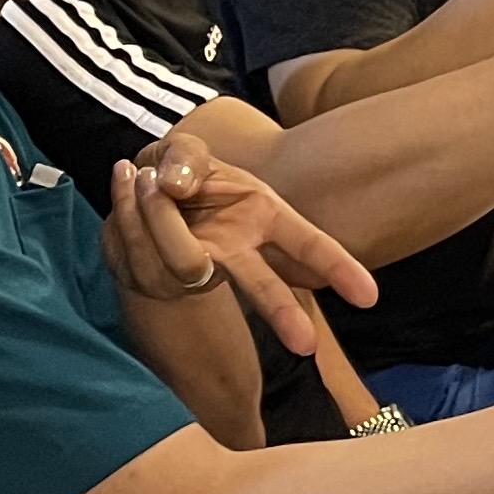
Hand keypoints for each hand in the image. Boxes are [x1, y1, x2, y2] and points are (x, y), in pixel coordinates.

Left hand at [106, 127, 377, 355]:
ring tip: (143, 179)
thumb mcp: (188, 147)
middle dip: (283, 312)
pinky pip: (140, 255)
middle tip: (305, 346)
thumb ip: (185, 157)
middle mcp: (240, 248)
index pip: (308, 243)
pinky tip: (126, 191)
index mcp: (263, 214)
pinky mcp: (162, 275)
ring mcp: (203, 266)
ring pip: (188, 264)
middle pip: (265, 285)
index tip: (367, 297)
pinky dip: (126, 217)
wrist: (139, 188)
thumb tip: (176, 185)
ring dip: (157, 218)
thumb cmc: (181, 167)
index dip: (338, 267)